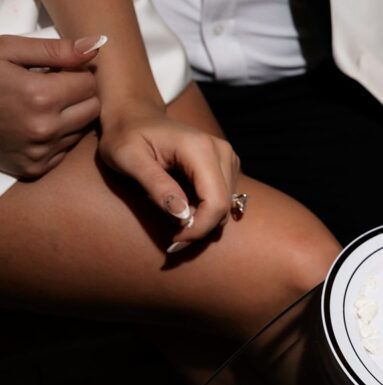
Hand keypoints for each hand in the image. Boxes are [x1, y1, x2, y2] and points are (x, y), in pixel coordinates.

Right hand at [0, 34, 103, 177]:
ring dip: (69, 116)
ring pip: (82, 130)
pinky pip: (65, 150)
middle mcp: (44, 129)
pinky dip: (57, 137)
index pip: (90, 84)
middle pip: (93, 109)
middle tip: (53, 87)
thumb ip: (55, 50)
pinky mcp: (35, 168)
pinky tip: (34, 124)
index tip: (59, 71)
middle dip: (79, 95)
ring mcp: (40, 152)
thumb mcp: (8, 51)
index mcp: (40, 96)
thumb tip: (94, 47)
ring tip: (39, 105)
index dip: (76, 74)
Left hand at [98, 106, 240, 249]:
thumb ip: (155, 185)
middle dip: (199, 228)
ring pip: (225, 206)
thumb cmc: (125, 135)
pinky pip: (222, 199)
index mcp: (200, 149)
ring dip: (202, 221)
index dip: (199, 229)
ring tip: (173, 219)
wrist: (134, 115)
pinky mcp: (226, 165)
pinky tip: (183, 207)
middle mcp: (221, 151)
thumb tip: (183, 217)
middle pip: (223, 207)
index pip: (215, 202)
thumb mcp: (128, 159)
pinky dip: (205, 211)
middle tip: (172, 239)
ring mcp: (227, 157)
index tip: (174, 242)